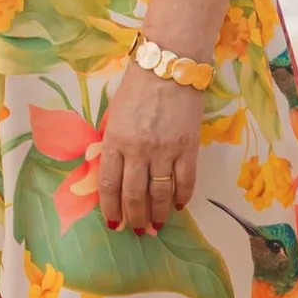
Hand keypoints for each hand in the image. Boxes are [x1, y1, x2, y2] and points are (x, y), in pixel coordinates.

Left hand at [97, 58, 203, 235]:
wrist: (168, 66)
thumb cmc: (136, 88)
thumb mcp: (114, 115)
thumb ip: (113, 144)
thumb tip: (113, 174)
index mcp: (114, 141)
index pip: (109, 184)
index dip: (110, 208)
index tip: (112, 223)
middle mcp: (138, 150)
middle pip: (134, 195)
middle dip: (134, 218)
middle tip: (136, 231)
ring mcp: (165, 150)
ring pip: (159, 194)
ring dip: (157, 214)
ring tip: (155, 225)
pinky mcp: (188, 148)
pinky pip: (185, 181)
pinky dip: (181, 197)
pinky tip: (177, 206)